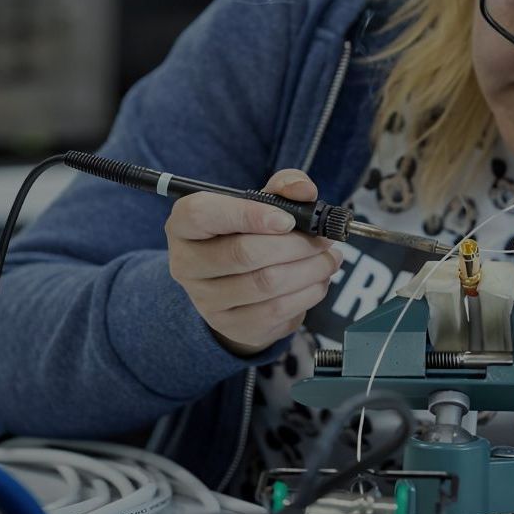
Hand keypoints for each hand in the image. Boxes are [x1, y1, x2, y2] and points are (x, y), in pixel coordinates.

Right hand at [165, 169, 342, 356]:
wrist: (235, 284)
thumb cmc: (246, 233)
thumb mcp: (259, 203)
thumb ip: (283, 187)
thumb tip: (304, 190)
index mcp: (184, 224)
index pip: (203, 214)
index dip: (249, 215)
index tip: (288, 220)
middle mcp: (186, 263)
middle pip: (244, 253)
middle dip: (296, 245)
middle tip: (324, 239)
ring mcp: (205, 300)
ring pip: (266, 284)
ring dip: (310, 270)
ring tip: (329, 259)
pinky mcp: (231, 326)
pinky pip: (276, 310)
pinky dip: (308, 294)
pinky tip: (318, 281)